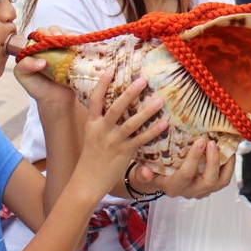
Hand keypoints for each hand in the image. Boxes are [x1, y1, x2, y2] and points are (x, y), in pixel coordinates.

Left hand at [13, 26, 76, 114]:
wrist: (56, 100)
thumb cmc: (38, 88)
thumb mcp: (24, 76)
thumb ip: (24, 66)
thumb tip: (41, 61)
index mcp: (33, 49)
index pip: (36, 34)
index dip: (41, 35)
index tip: (44, 42)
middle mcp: (47, 46)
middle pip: (50, 30)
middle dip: (53, 33)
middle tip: (56, 42)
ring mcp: (61, 49)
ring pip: (62, 33)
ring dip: (64, 36)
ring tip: (65, 45)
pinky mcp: (73, 53)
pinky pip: (74, 41)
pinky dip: (74, 41)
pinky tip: (73, 47)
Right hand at [76, 72, 168, 192]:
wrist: (86, 182)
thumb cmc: (92, 157)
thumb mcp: (92, 135)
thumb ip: (102, 121)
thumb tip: (115, 104)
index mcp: (92, 123)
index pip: (95, 100)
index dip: (102, 83)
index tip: (111, 68)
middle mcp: (101, 130)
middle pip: (116, 108)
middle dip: (129, 93)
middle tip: (143, 80)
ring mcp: (113, 142)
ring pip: (131, 123)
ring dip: (146, 111)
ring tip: (159, 100)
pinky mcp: (123, 153)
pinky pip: (141, 140)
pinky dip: (153, 131)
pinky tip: (164, 123)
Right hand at [132, 138, 234, 198]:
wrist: (158, 181)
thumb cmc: (152, 173)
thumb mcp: (142, 173)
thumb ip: (142, 173)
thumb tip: (144, 172)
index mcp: (174, 187)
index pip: (186, 174)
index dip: (194, 158)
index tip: (200, 141)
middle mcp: (190, 191)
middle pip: (209, 182)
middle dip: (213, 161)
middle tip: (213, 143)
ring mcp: (202, 190)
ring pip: (221, 182)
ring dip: (227, 164)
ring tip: (227, 146)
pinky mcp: (210, 186)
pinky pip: (224, 178)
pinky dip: (229, 165)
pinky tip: (229, 149)